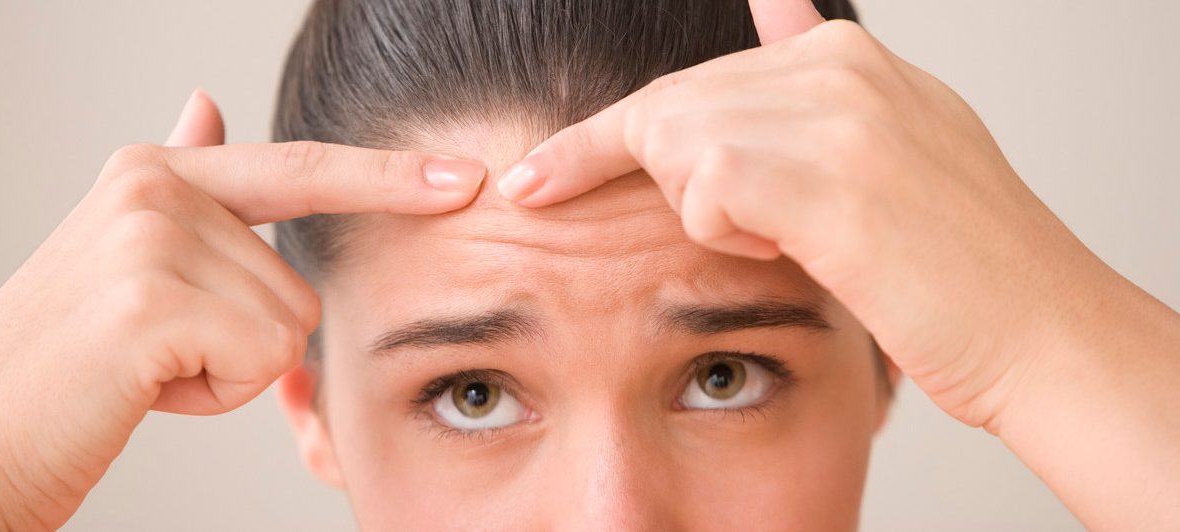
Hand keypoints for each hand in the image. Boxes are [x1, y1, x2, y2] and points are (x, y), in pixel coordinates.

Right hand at [0, 90, 486, 529]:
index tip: (465, 179)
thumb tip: (207, 102)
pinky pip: (263, 357)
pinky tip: (145, 387)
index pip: (299, 168)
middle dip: (246, 338)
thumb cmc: (65, 365)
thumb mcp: (121, 254)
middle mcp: (153, 188)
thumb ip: (184, 186)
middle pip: (297, 281)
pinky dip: (217, 395)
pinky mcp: (154, 301)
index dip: (388, 176)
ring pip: (287, 325)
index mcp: (153, 172)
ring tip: (146, 368)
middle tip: (154, 354)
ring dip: (228, 369)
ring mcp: (150, 239)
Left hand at [496, 1, 1179, 527]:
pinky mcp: (820, 176)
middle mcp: (835, 69)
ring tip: (801, 237)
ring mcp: (829, 115)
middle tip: (698, 224)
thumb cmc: (956, 259)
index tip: (534, 176)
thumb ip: (815, 81)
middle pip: (667, 113)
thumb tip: (772, 1)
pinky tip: (803, 245)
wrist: (1037, 329)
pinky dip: (730, 234)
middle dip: (650, 180)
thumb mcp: (894, 139)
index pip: (691, 83)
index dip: (605, 139)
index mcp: (846, 57)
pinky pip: (703, 191)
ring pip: (676, 147)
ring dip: (711, 213)